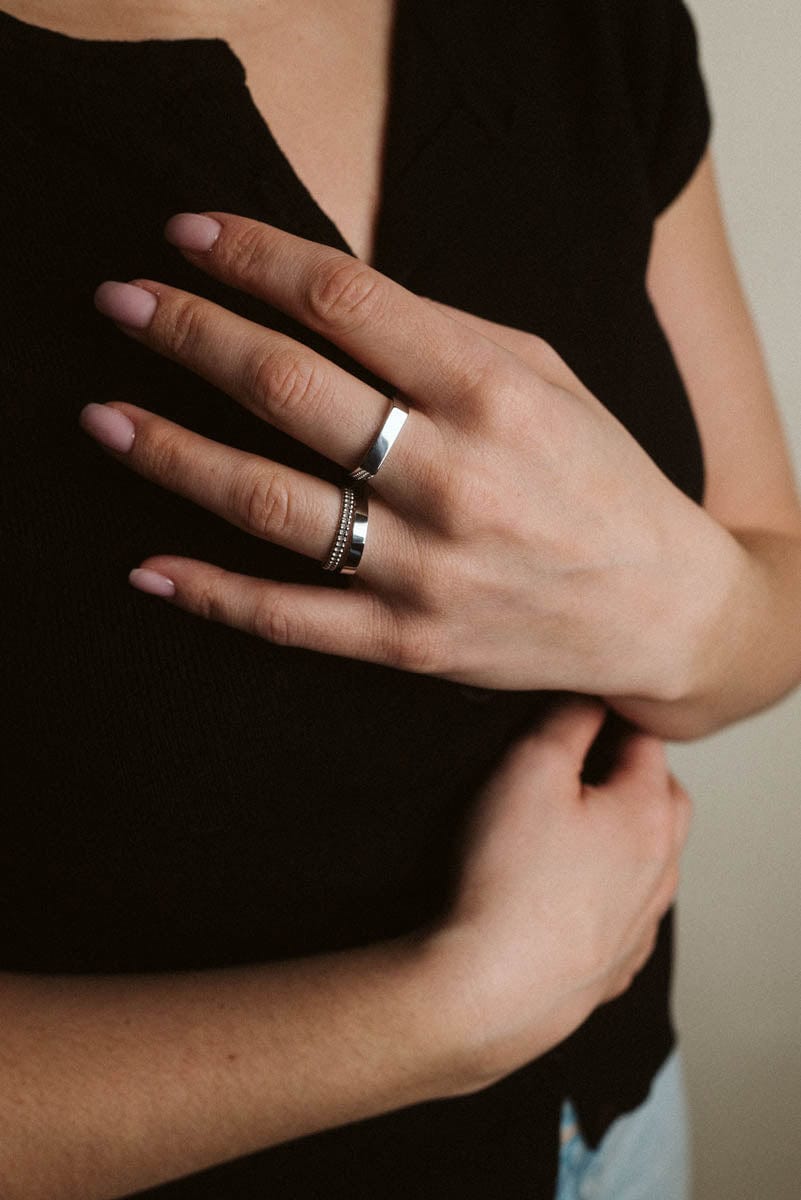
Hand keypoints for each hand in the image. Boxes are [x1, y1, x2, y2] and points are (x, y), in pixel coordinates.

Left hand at [82, 211, 721, 697]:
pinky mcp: (408, 643)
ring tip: (103, 419)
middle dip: (190, 334)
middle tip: (119, 305)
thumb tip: (321, 295)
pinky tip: (147, 566)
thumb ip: (442, 335)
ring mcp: (425, 568)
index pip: (343, 302)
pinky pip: (290, 617)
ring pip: (268, 502)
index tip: (187, 234)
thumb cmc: (600, 476)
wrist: (659, 607)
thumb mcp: (546, 376)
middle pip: (288, 388)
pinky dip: (212, 594)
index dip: (252, 258)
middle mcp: (452, 476)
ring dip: (172, 453)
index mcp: (491, 390)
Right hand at [429, 696, 691, 1085]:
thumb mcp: (530, 767)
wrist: (491, 986)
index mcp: (648, 813)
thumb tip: (591, 696)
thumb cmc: (508, 876)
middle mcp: (660, 870)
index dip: (610, 718)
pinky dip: (609, 893)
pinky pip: (628, 915)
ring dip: (625, 837)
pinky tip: (566, 893)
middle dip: (631, 774)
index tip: (577, 713)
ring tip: (572, 829)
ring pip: (652, 862)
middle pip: (665, 801)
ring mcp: (642, 924)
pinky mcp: (615, 965)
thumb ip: (567, 720)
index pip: (646, 742)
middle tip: (582, 765)